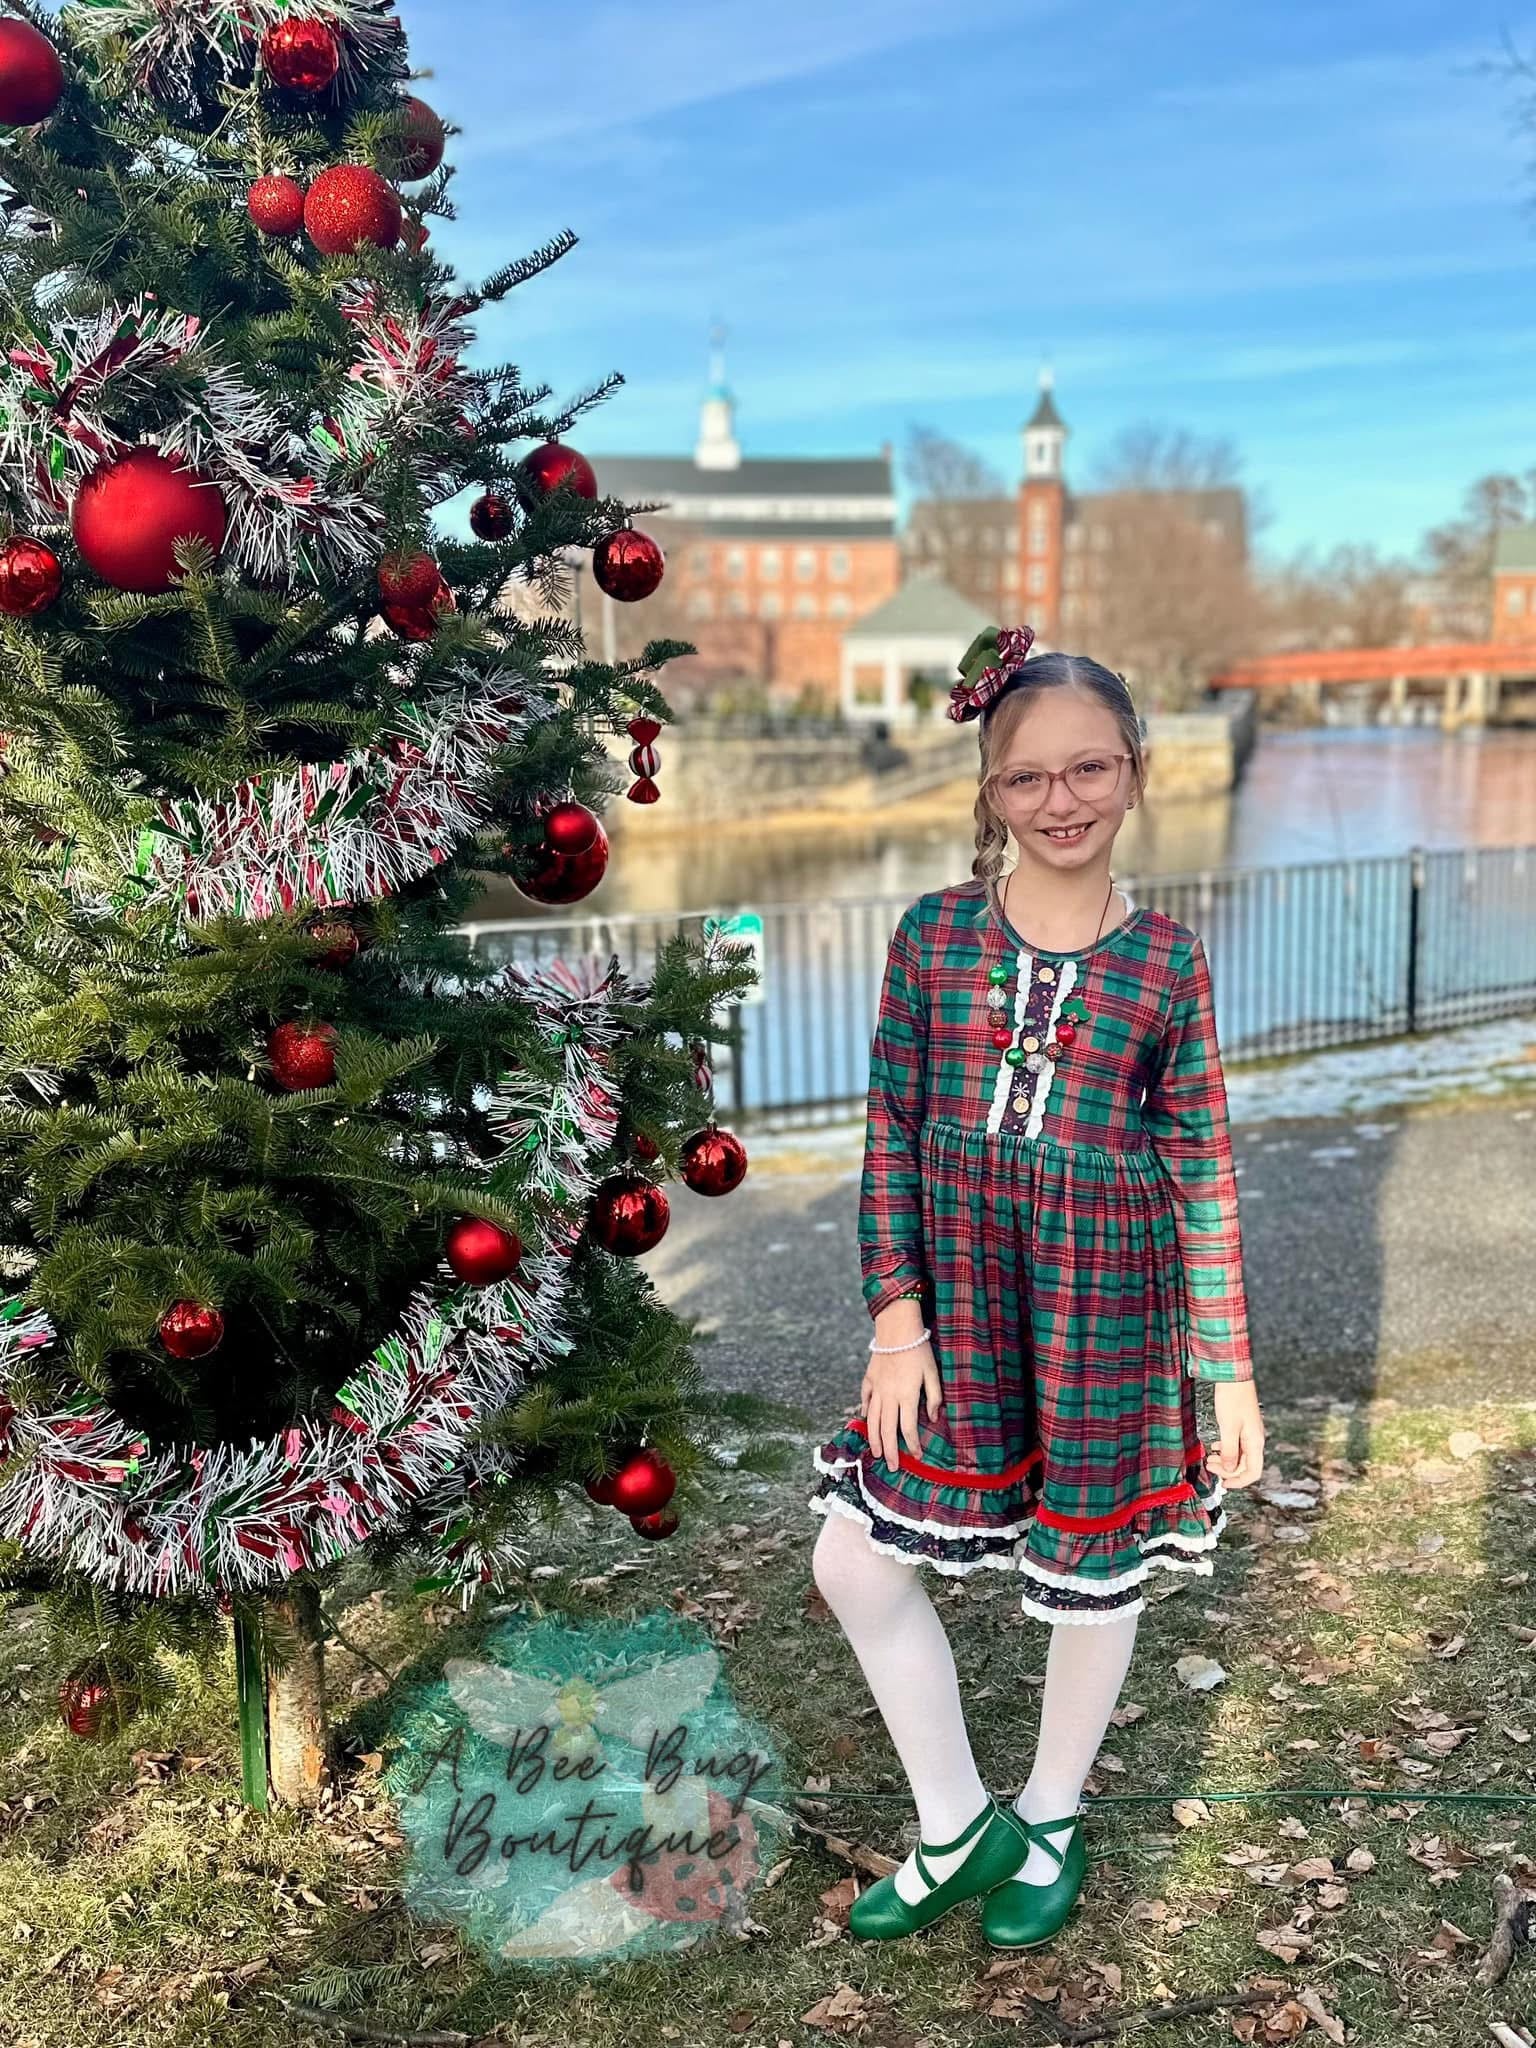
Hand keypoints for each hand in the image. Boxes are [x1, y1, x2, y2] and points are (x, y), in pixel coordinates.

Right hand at [858, 1338, 942, 1472]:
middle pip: (887, 1430)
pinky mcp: (869, 1379)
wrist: (897, 1328)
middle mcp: (888, 1396)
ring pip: (873, 1420)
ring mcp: (876, 1388)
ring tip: (875, 1453)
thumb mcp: (932, 1373)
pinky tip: (867, 1420)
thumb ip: (933, 1397)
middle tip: (891, 1466)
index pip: (907, 1429)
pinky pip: (865, 1400)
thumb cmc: (918, 1350)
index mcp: (906, 1396)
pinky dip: (866, 1412)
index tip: (917, 1455)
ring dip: (874, 1438)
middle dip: (889, 1451)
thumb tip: (934, 1417)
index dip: (912, 1445)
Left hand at [1206, 1380, 1263, 1487]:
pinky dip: (1225, 1449)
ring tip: (1210, 1458)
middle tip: (1210, 1466)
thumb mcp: (1228, 1428)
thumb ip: (1229, 1451)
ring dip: (1225, 1460)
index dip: (1239, 1482)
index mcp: (1255, 1442)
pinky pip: (1236, 1445)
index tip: (1224, 1484)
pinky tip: (1216, 1446)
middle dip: (1227, 1470)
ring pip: (1239, 1455)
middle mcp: (1255, 1440)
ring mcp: (1249, 1433)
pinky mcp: (1242, 1426)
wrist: (1233, 1377)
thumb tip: (1229, 1470)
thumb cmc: (1232, 1399)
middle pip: (1244, 1466)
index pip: (1253, 1472)